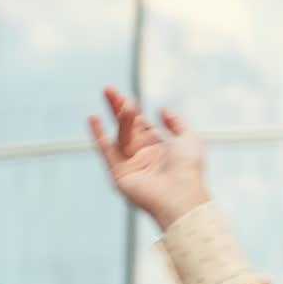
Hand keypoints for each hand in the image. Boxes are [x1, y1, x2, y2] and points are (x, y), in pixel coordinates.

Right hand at [88, 87, 210, 229]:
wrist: (181, 194)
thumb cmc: (189, 168)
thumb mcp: (189, 137)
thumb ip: (175, 122)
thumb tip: (162, 110)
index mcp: (160, 148)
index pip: (142, 124)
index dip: (134, 109)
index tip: (126, 96)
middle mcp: (143, 155)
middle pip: (127, 127)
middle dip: (118, 108)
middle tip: (108, 89)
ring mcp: (131, 165)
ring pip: (121, 135)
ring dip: (120, 117)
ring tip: (116, 99)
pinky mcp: (119, 175)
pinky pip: (107, 151)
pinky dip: (98, 135)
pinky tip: (93, 118)